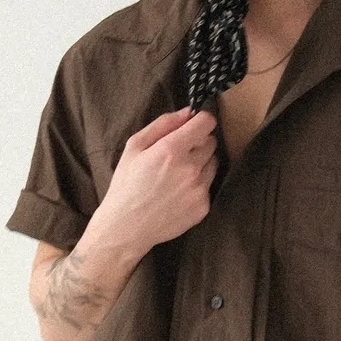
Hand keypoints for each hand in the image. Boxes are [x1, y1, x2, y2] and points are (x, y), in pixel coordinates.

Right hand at [94, 107, 217, 257]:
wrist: (127, 227)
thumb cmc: (126, 185)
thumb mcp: (134, 147)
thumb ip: (163, 124)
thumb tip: (188, 112)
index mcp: (171, 150)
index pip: (206, 123)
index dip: (200, 121)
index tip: (193, 126)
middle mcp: (190, 168)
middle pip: (211, 142)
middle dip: (198, 143)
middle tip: (178, 154)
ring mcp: (199, 189)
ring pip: (213, 163)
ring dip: (201, 163)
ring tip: (178, 174)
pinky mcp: (203, 206)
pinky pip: (209, 185)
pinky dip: (198, 184)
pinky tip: (179, 191)